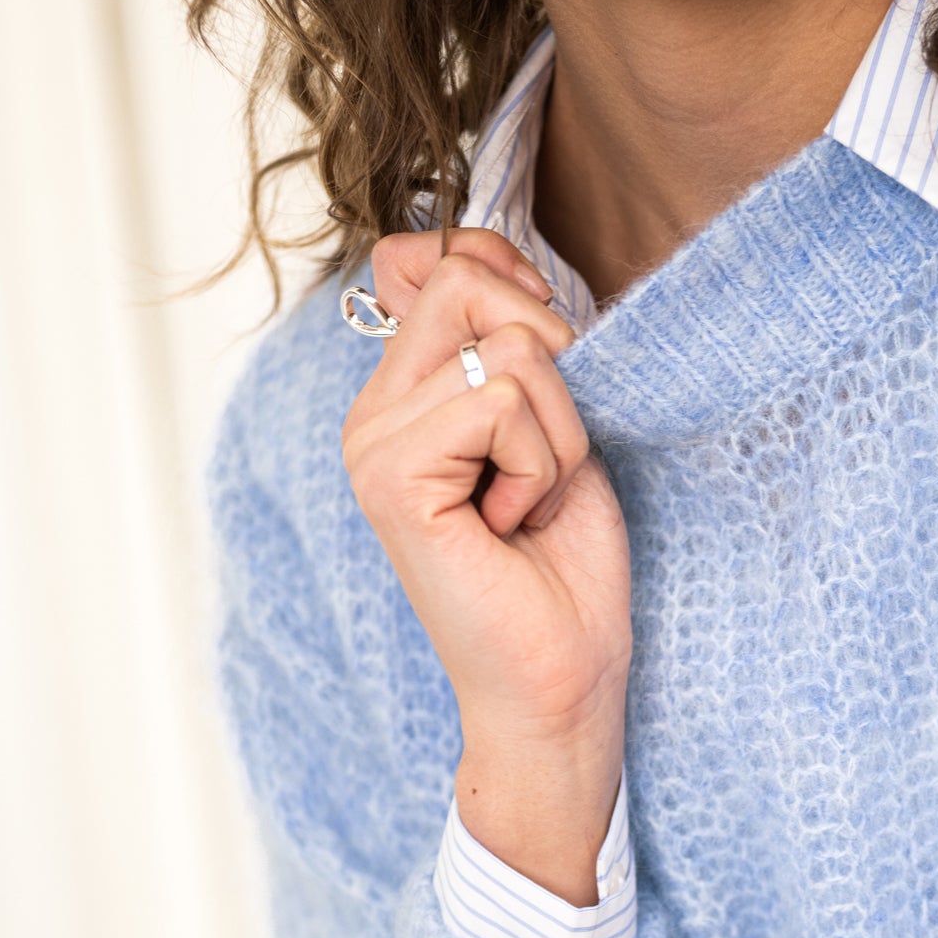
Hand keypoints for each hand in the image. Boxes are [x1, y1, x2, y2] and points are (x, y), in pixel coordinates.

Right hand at [341, 229, 630, 903]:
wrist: (562, 681)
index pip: (435, 259)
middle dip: (553, 365)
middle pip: (469, 283)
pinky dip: (543, 464)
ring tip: (530, 502)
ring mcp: (372, 443)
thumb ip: (515, 345)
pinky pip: (501, 400)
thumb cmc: (565, 569)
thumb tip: (484, 255)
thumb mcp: (555, 429)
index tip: (552, 353)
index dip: (509, 278)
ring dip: (557, 432)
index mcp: (404, 394)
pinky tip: (515, 524)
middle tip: (548, 457)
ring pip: (505, 348)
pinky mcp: (392, 476)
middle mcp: (373, 412)